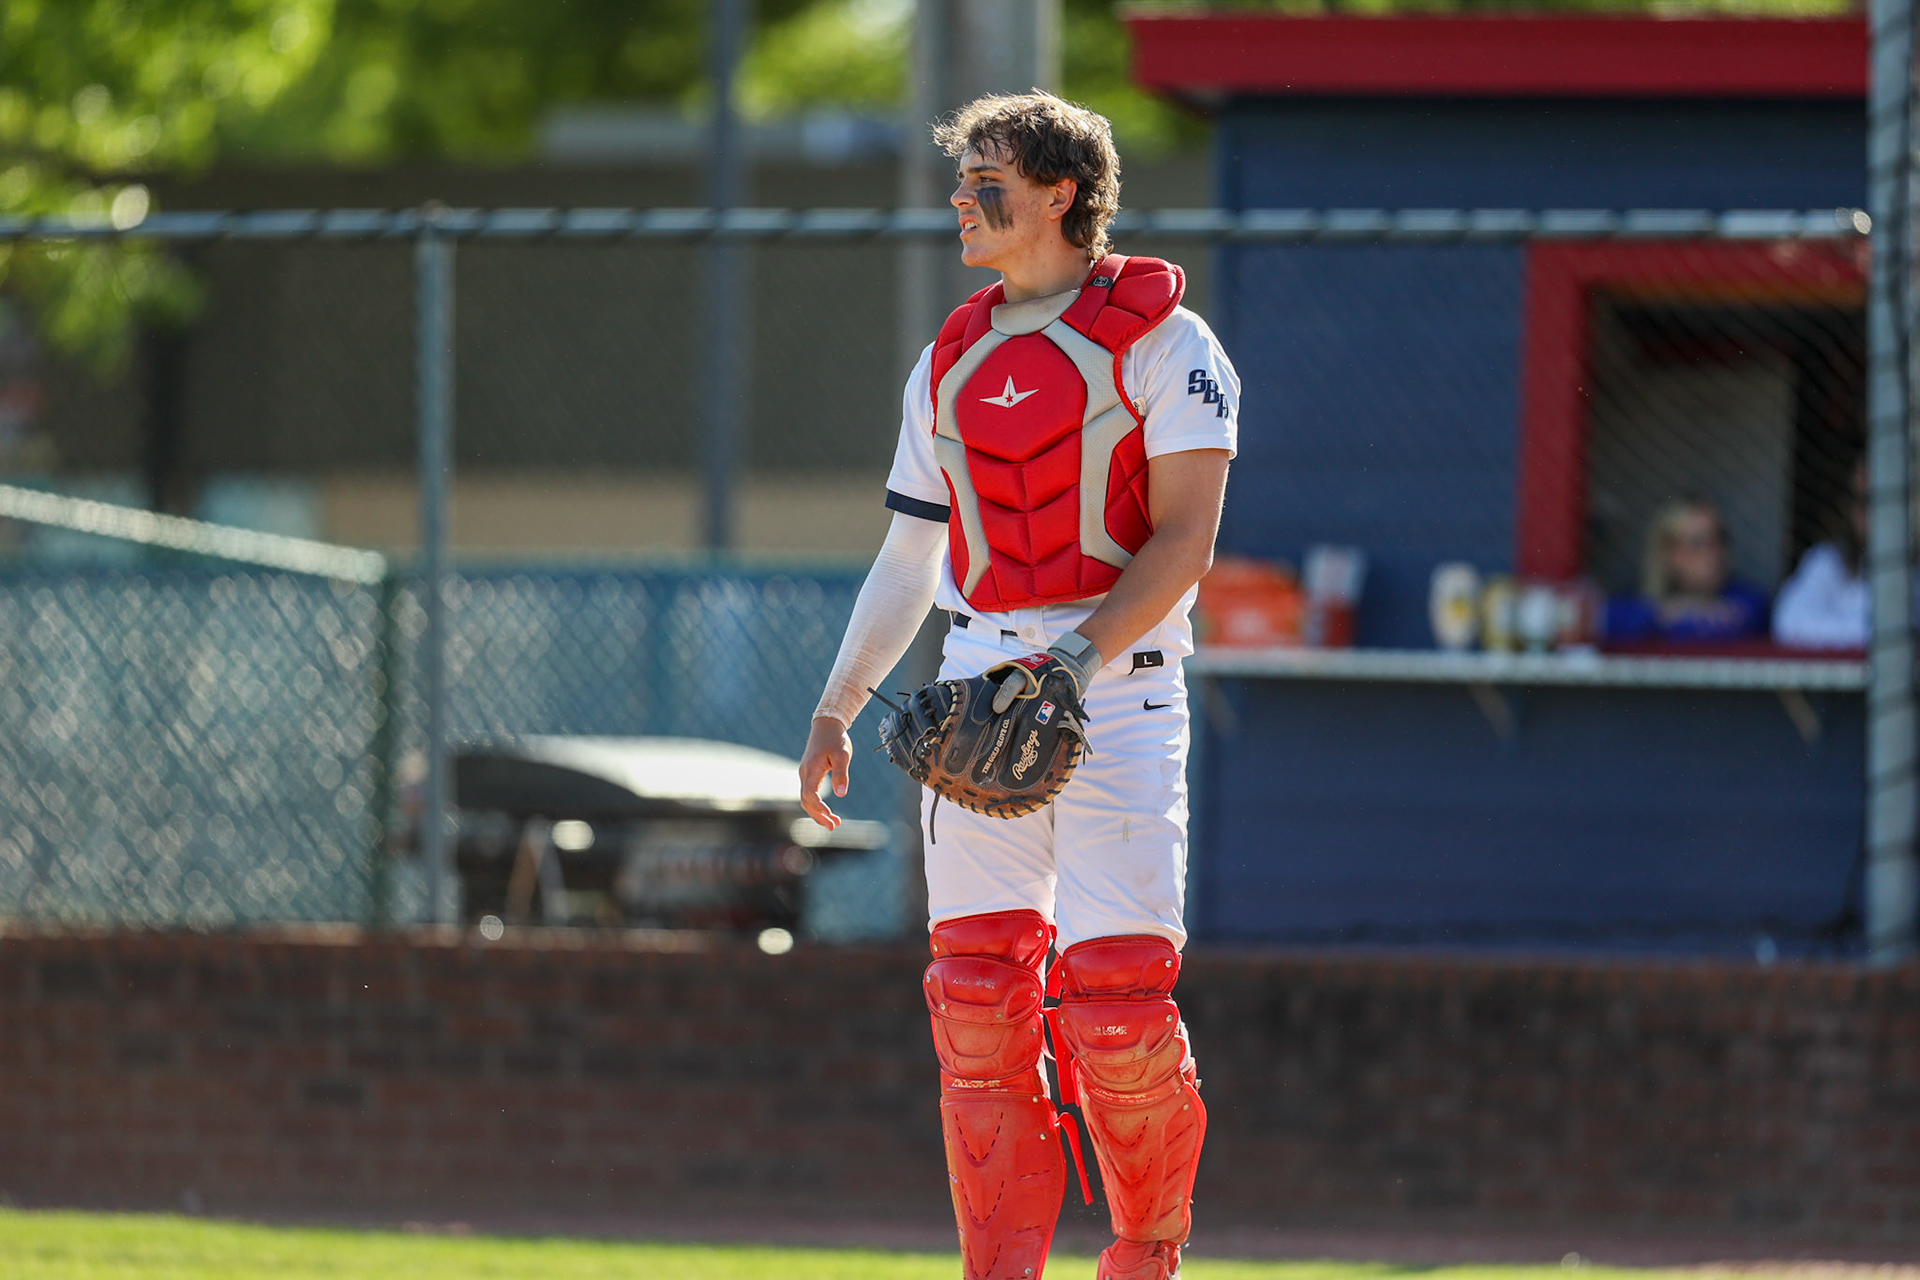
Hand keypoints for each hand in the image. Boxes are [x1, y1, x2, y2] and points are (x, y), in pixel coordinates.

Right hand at [799, 714, 852, 829]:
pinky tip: (828, 812)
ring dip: (818, 813)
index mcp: (811, 769)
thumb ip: (841, 774)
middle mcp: (805, 773)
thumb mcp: (843, 755)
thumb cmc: (836, 739)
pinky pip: (810, 794)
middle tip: (834, 827)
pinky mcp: (809, 774)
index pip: (810, 794)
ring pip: (806, 800)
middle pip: (806, 801)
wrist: (827, 725)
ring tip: (834, 823)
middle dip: (818, 816)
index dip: (818, 808)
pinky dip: (817, 805)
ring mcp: (805, 774)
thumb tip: (841, 795)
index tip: (830, 816)